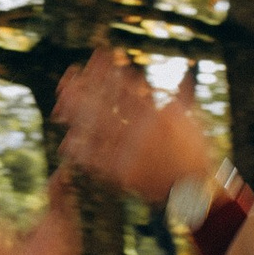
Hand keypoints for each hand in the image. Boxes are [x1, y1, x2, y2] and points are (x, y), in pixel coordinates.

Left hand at [54, 48, 216, 209]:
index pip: (127, 91)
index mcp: (156, 116)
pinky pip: (99, 161)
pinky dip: (82, 152)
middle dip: (83, 94)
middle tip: (64, 82)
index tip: (92, 66)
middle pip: (106, 108)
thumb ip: (183, 96)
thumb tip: (186, 71)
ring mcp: (130, 152)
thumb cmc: (194, 152)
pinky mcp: (124, 173)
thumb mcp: (192, 120)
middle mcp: (141, 132)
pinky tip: (67, 143)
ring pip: (98, 132)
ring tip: (58, 107)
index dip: (108, 76)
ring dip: (77, 119)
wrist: (192, 188)